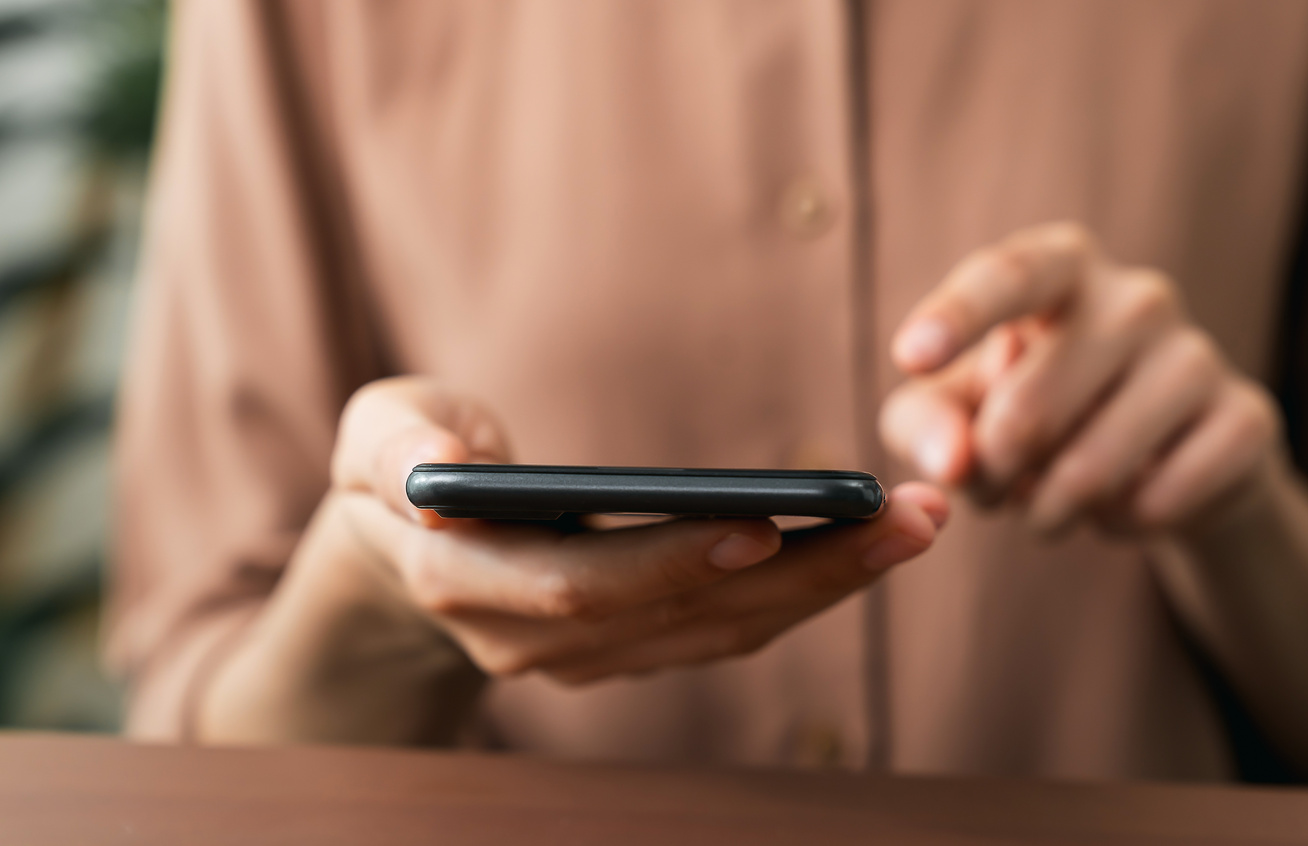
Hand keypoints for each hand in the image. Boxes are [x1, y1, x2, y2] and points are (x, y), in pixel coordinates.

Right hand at [331, 377, 947, 685]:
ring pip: (724, 631)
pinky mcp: (636, 647)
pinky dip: (806, 590)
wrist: (410, 548)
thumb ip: (400, 448)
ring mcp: (590, 657)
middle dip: (803, 570)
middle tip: (909, 515)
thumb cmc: (404, 467)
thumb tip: (449, 468)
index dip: (669, 562)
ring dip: (829, 582)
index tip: (762, 528)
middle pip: (683, 615)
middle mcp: (533, 639)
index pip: (580, 586)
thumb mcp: (374, 437)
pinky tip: (871, 546)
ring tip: (919, 521)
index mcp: (466, 581)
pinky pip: (731, 628)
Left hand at [880, 222, 1278, 535]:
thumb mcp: (955, 414)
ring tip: (1050, 504)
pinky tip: (1125, 503)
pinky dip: (1117, 525)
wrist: (1163, 464)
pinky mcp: (1247, 421)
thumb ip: (923, 425)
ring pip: (1089, 470)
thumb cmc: (1031, 418)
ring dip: (1048, 512)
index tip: (910, 357)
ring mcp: (1199, 355)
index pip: (1010, 273)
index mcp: (1061, 268)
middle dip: (990, 473)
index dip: (957, 315)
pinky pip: (1153, 504)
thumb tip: (953, 463)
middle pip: (1027, 409)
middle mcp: (1137, 296)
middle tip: (993, 487)